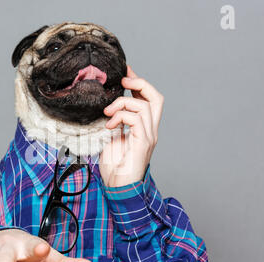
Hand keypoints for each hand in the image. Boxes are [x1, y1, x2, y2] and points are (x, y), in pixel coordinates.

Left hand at [99, 66, 163, 186]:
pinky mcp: (143, 143)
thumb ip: (114, 124)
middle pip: (157, 97)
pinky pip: (136, 119)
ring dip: (122, 103)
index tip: (124, 71)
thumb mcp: (111, 139)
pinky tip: (109, 125)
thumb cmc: (115, 168)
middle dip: (140, 83)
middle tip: (123, 81)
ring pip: (144, 105)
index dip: (138, 82)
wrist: (119, 188)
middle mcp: (150, 130)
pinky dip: (120, 116)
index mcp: (144, 129)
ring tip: (107, 113)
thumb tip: (107, 109)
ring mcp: (149, 136)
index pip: (148, 100)